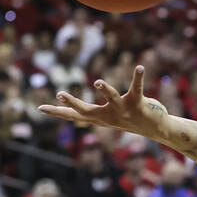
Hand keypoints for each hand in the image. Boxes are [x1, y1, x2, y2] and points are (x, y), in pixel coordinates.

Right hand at [37, 67, 167, 138]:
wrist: (156, 129)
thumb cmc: (130, 120)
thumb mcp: (108, 119)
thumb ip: (94, 116)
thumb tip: (78, 116)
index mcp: (100, 118)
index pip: (74, 116)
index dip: (57, 112)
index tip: (40, 108)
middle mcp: (109, 116)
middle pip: (87, 110)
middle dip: (73, 103)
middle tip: (59, 94)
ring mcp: (123, 110)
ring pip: (112, 98)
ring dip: (105, 90)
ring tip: (98, 82)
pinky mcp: (138, 103)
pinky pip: (137, 88)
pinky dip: (138, 77)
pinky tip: (139, 67)